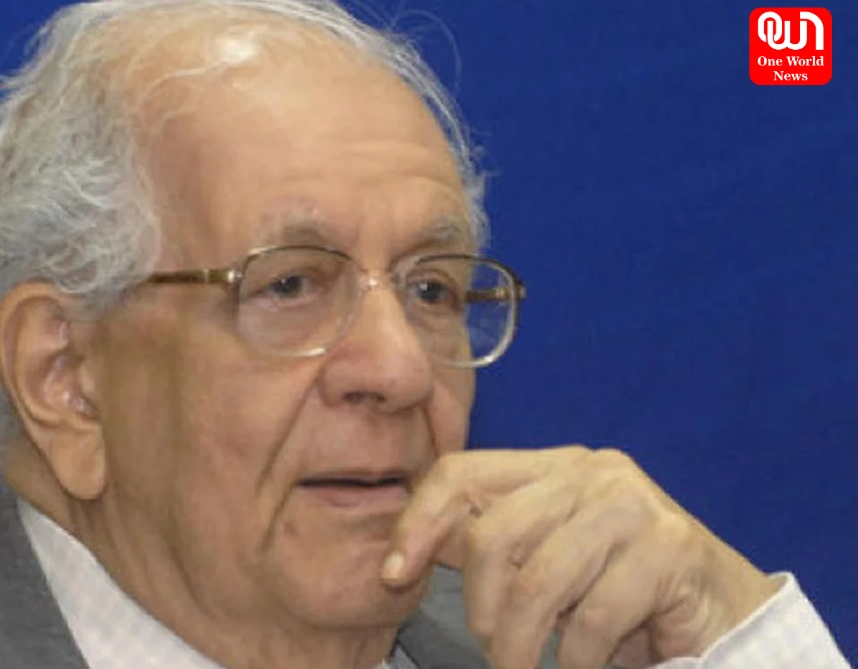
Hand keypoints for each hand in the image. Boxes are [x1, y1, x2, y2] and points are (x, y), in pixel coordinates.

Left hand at [381, 446, 780, 668]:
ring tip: (519, 666)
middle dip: (479, 606)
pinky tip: (580, 664)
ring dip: (519, 644)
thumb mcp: (544, 562)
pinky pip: (593, 618)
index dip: (417, 523)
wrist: (722, 614)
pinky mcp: (670, 548)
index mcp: (551, 466)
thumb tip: (400, 558)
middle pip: (493, 534)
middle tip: (491, 647)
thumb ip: (491, 548)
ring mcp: (633, 505)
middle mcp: (590, 471)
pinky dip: (576, 658)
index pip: (461, 473)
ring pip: (539, 582)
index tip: (393, 577)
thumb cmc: (619, 593)